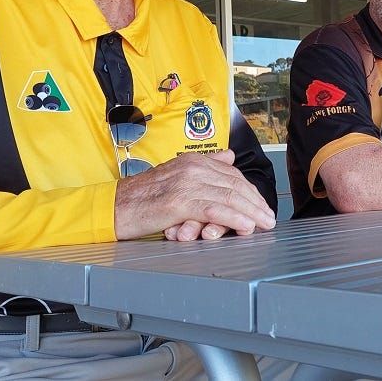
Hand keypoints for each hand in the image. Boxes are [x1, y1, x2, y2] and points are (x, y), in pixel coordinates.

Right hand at [115, 150, 275, 240]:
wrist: (113, 207)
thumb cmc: (142, 197)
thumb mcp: (176, 174)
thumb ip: (204, 165)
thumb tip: (229, 155)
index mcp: (193, 161)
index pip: (232, 174)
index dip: (250, 191)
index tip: (261, 205)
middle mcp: (193, 168)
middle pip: (235, 185)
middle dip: (255, 203)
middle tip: (269, 218)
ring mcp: (186, 184)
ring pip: (229, 197)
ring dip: (250, 212)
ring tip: (262, 224)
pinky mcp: (179, 202)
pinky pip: (215, 210)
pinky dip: (234, 219)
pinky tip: (246, 226)